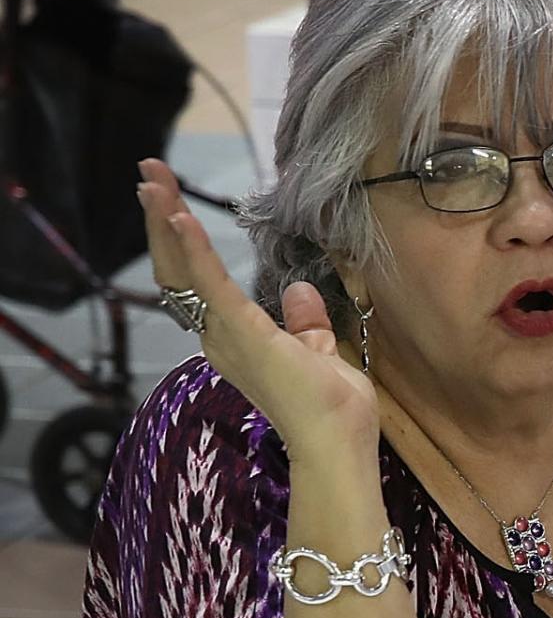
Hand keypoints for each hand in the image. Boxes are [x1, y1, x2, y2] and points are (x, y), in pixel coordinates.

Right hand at [136, 159, 378, 458]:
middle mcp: (215, 336)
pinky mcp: (242, 332)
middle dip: (161, 219)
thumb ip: (304, 322)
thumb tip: (300, 291)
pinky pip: (210, 283)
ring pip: (182, 269)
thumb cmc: (331, 408)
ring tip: (152, 180)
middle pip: (176, 269)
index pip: (196, 281)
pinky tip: (179, 215)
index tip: (171, 204)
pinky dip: (193, 247)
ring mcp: (224, 335)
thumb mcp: (318, 351)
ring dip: (166, 221)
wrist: (337, 442)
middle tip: (149, 175)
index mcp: (231, 339)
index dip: (180, 241)